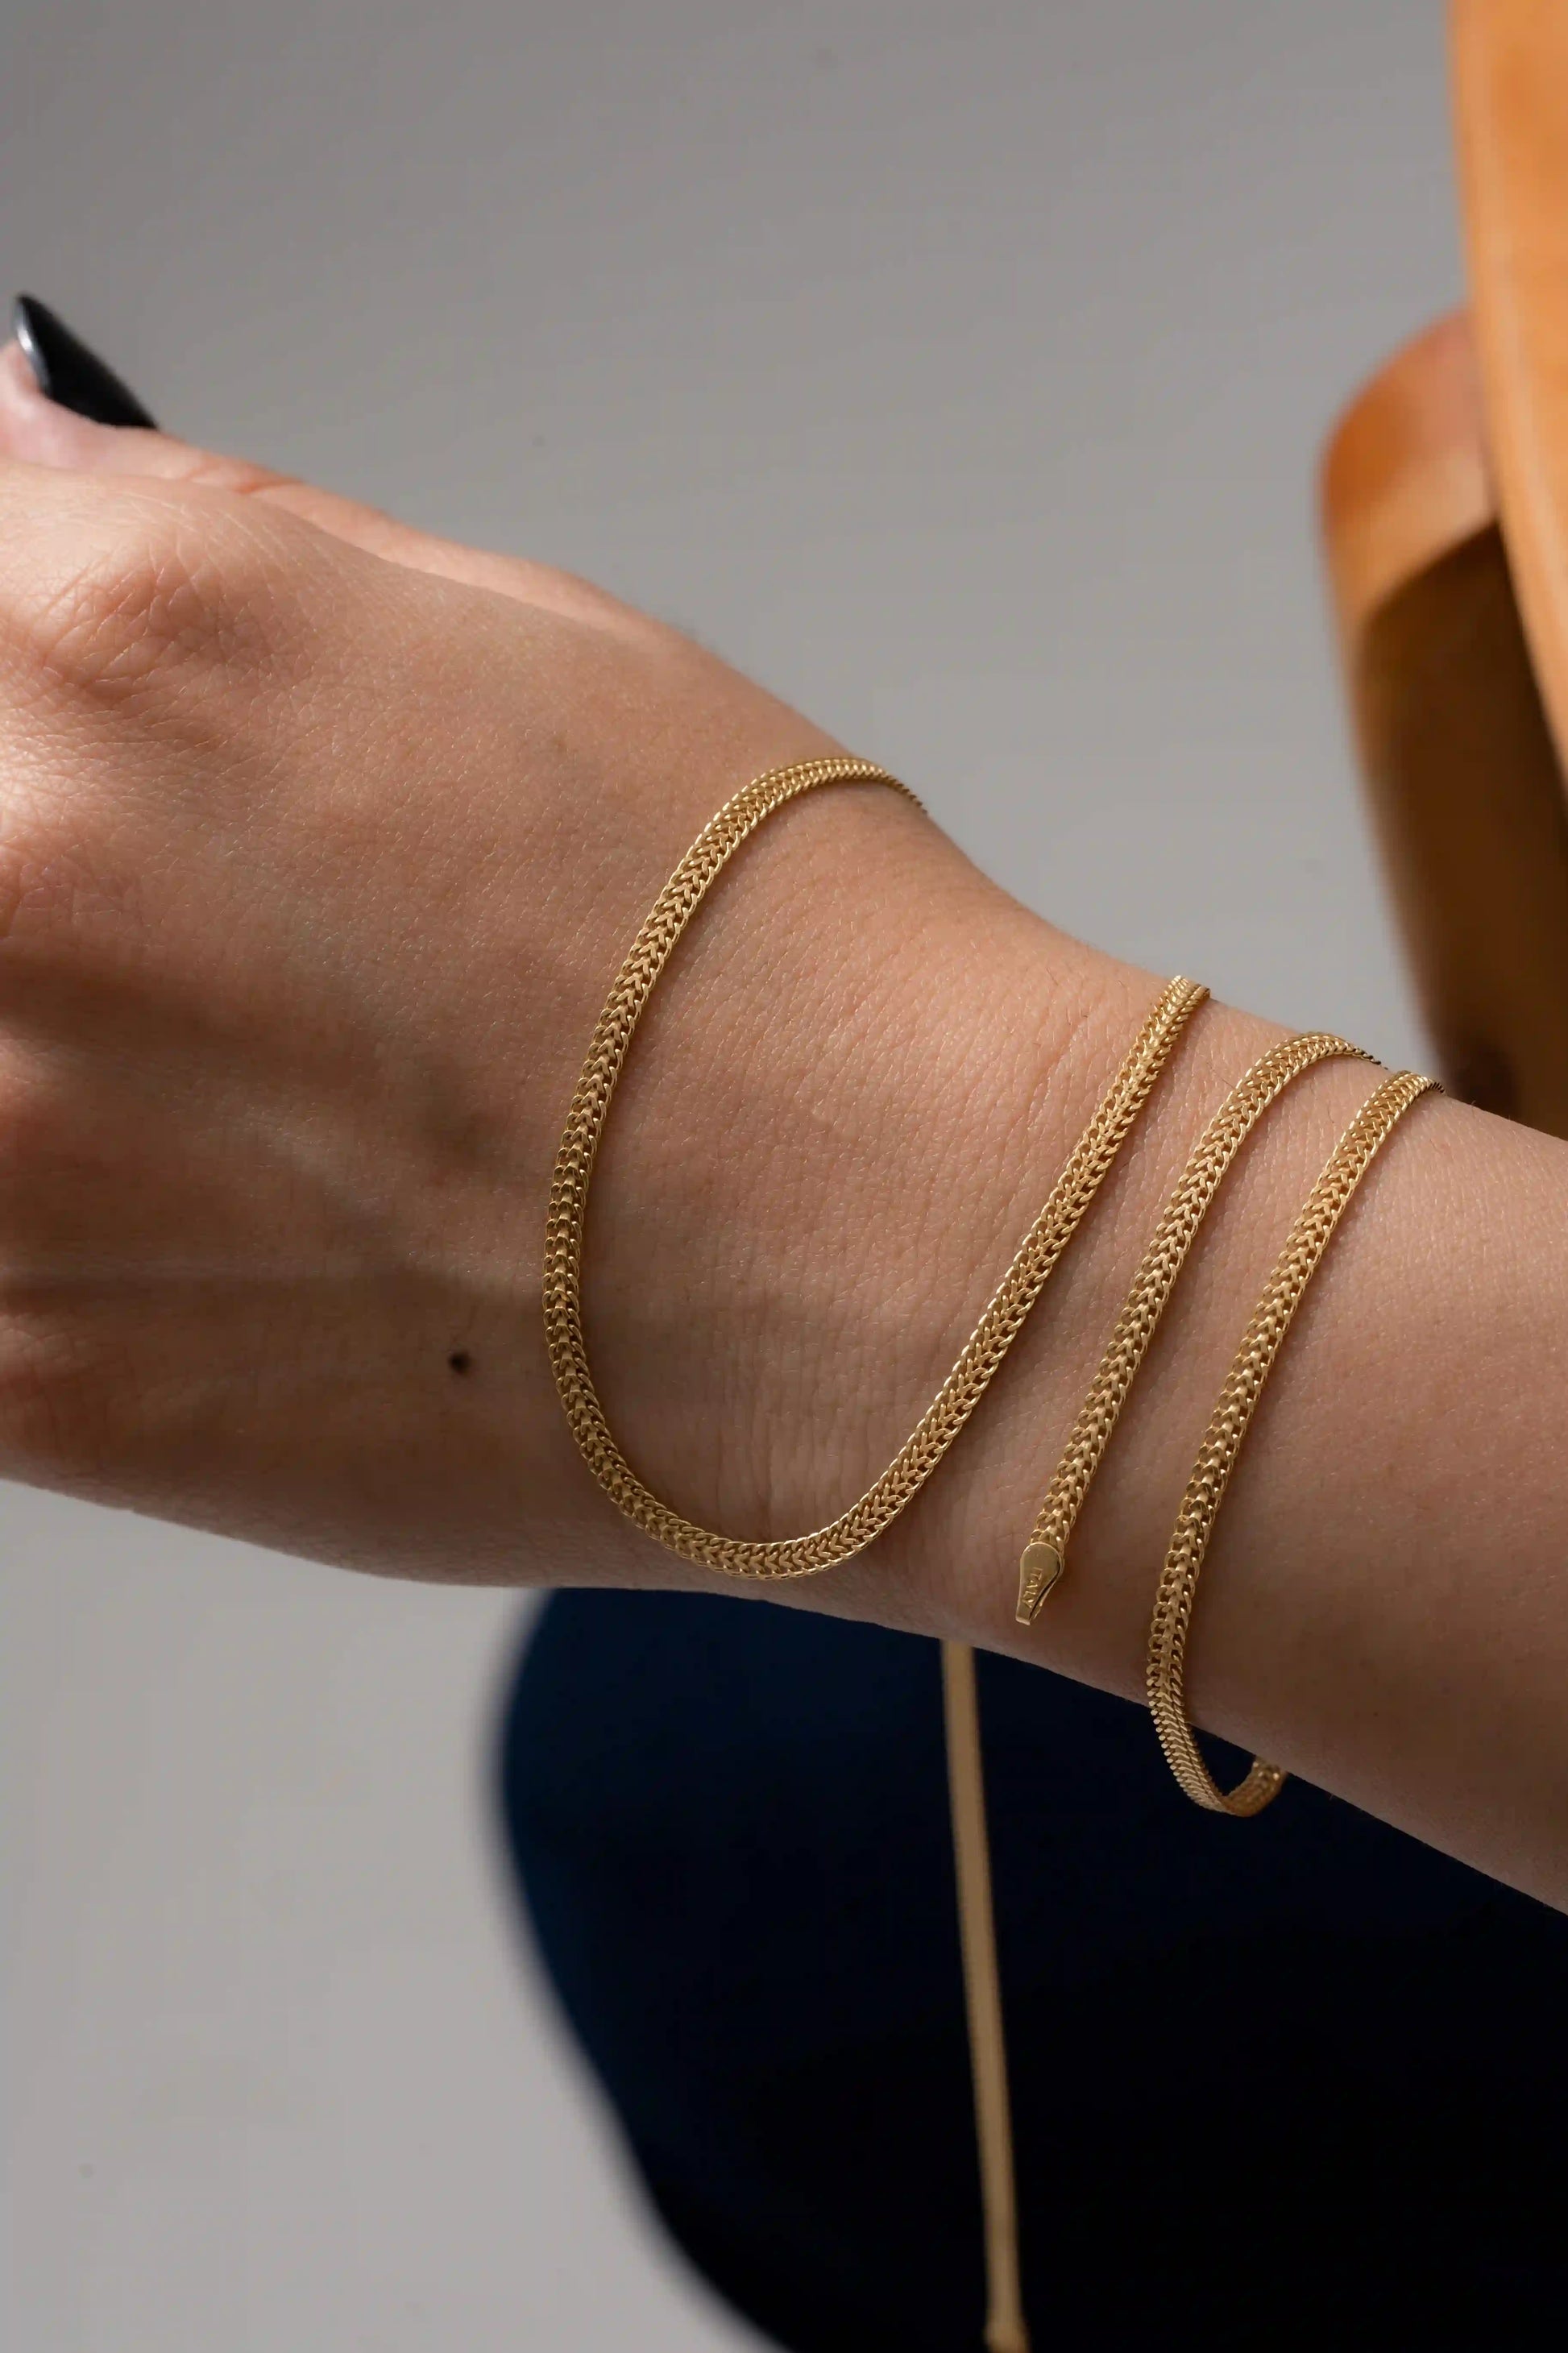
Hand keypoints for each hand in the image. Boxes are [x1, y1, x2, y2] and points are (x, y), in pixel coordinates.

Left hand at [0, 340, 1115, 1598]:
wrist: (903, 1268)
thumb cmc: (769, 963)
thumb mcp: (514, 639)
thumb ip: (199, 546)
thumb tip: (23, 484)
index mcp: (133, 638)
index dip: (14, 646)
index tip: (58, 713)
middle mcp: (23, 872)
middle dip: (47, 851)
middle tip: (193, 934)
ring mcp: (5, 1142)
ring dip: (44, 1043)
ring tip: (226, 1084)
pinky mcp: (29, 1371)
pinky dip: (48, 1219)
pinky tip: (208, 1216)